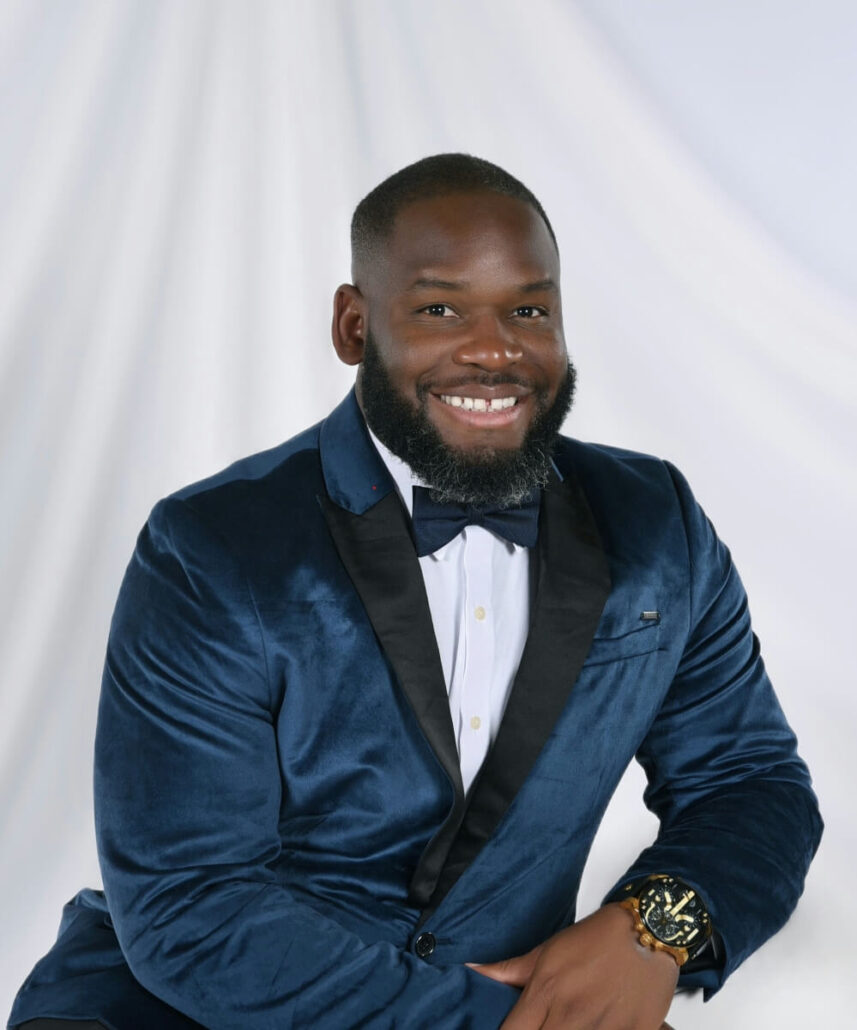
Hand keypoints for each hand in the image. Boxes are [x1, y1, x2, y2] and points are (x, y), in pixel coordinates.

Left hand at [470, 903, 678, 1028]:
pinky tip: (594, 1026)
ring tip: (569, 1023)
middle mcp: (571, 1016)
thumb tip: (469, 971)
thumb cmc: (596, 939)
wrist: (648, 932)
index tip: (510, 1029)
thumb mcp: (546, 952)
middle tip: (542, 1023)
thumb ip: (506, 970)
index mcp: (545, 993)